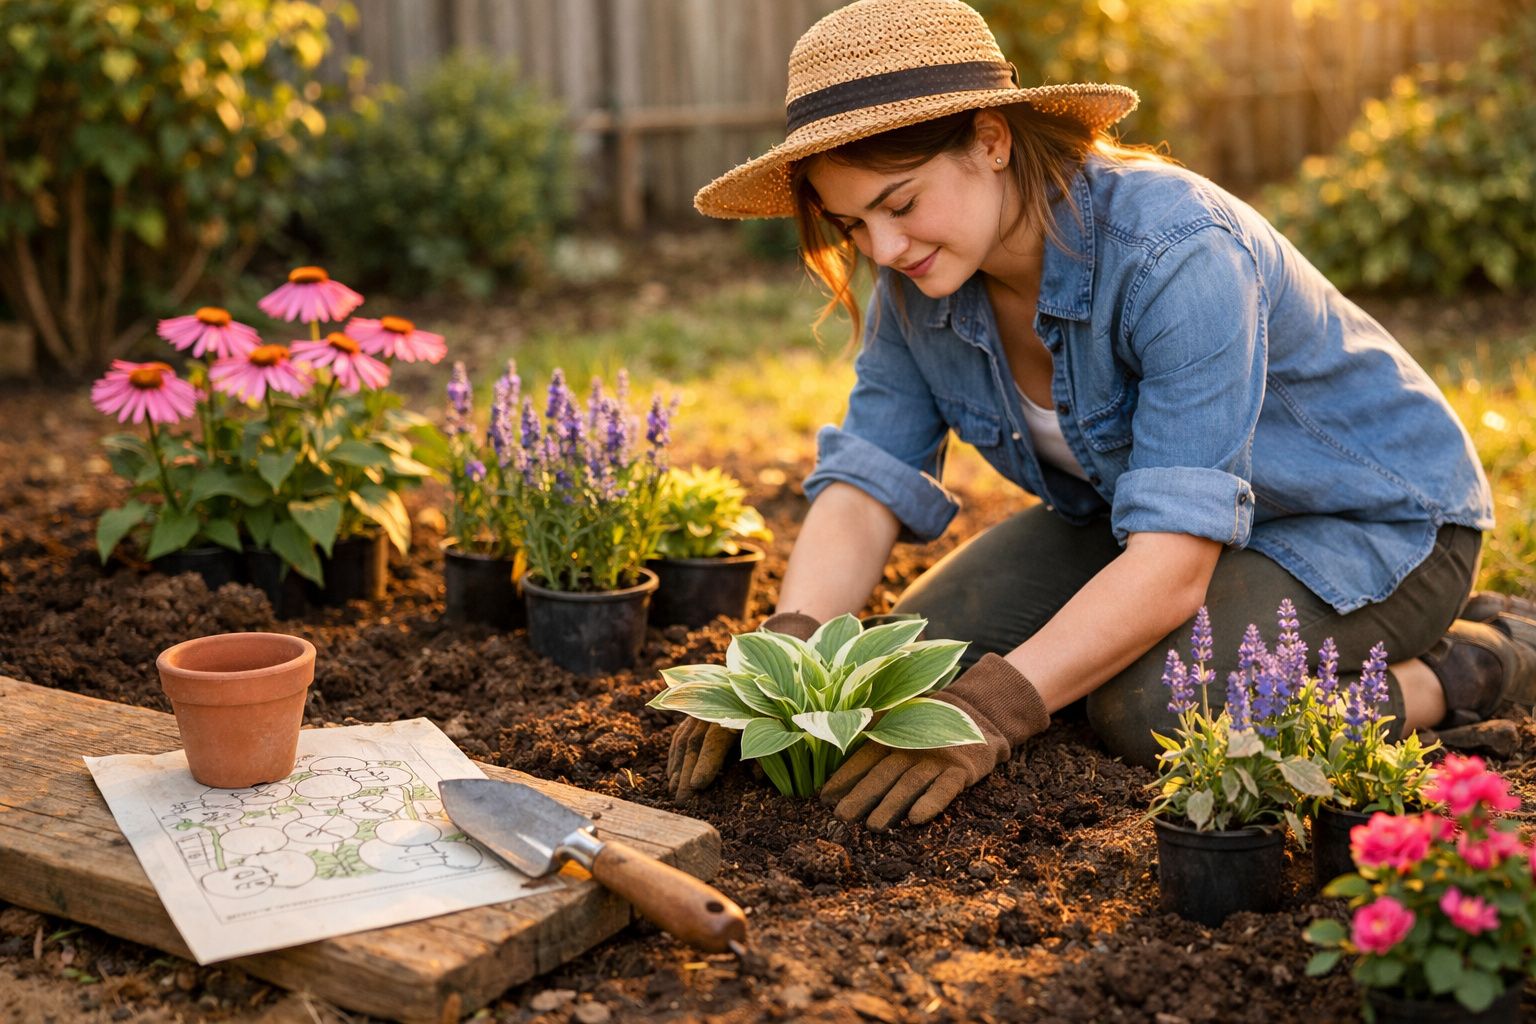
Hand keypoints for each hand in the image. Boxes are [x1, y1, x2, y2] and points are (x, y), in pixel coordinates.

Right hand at [665, 610, 822, 799]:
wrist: (764, 668)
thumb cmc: (775, 704)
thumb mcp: (778, 723)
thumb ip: (770, 748)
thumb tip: (755, 778)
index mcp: (735, 708)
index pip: (715, 739)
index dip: (705, 763)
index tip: (698, 785)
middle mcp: (713, 705)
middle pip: (695, 741)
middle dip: (686, 772)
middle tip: (683, 800)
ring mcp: (701, 706)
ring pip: (684, 737)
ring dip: (677, 766)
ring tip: (674, 791)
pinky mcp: (695, 709)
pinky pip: (680, 733)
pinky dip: (674, 755)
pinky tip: (672, 774)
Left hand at [819, 654, 1048, 829]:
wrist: (980, 714)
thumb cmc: (928, 727)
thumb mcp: (898, 724)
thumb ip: (869, 733)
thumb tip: (830, 750)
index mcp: (892, 735)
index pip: (864, 758)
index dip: (845, 777)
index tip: (824, 798)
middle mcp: (911, 746)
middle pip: (883, 773)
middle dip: (861, 795)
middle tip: (842, 817)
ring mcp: (938, 758)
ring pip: (910, 783)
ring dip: (892, 805)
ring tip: (874, 827)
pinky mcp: (962, 770)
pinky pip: (946, 787)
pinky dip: (931, 802)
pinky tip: (916, 819)